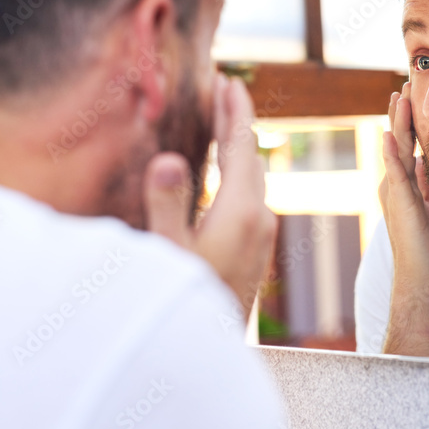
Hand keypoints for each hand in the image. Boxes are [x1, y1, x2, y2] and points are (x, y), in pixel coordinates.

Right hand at [144, 74, 276, 314]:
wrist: (210, 346)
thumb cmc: (185, 299)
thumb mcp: (167, 253)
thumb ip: (167, 204)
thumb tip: (170, 159)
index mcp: (242, 211)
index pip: (241, 147)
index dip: (233, 112)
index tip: (227, 82)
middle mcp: (260, 217)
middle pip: (251, 155)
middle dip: (237, 120)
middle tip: (225, 89)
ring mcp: (262, 232)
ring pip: (254, 174)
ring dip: (239, 143)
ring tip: (223, 119)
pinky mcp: (256, 244)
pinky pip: (251, 192)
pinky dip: (239, 168)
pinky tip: (225, 169)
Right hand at [379, 82, 428, 355]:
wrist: (419, 275)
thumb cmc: (427, 248)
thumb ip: (425, 186)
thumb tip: (427, 163)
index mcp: (404, 185)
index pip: (407, 146)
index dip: (408, 122)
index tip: (411, 99)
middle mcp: (394, 184)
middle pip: (398, 141)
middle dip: (401, 113)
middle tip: (403, 86)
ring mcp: (394, 191)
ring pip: (395, 149)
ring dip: (396, 122)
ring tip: (397, 97)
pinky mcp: (399, 201)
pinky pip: (395, 171)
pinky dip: (391, 152)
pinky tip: (388, 134)